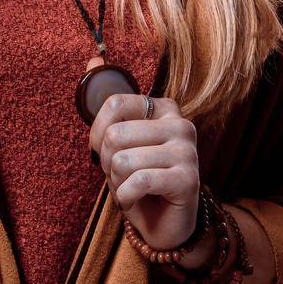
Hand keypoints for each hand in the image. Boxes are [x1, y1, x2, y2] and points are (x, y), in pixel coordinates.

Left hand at [89, 91, 201, 250]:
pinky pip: (138, 181)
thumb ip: (109, 103)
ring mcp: (188, 150)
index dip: (97, 133)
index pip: (115, 104)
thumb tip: (93, 59)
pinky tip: (137, 201)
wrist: (165, 225)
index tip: (104, 151)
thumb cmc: (139, 179)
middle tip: (122, 176)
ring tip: (131, 188)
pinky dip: (126, 197)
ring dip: (117, 183)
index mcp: (163, 108)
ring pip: (122, 161)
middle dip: (107, 164)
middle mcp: (180, 123)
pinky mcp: (189, 179)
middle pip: (115, 135)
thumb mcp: (119, 141)